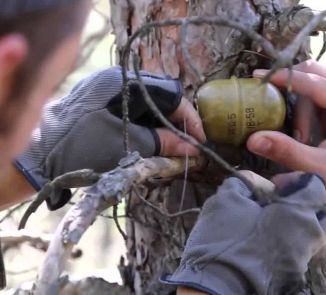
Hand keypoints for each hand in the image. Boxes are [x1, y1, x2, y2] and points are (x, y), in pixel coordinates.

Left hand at [15, 67, 205, 209]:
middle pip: (162, 99)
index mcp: (125, 82)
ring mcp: (109, 91)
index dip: (190, 120)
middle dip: (178, 125)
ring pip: (150, 107)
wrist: (39, 156)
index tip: (200, 142)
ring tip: (173, 150)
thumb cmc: (83, 149)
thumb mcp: (129, 147)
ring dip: (163, 128)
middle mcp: (119, 80)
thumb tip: (195, 150)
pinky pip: (135, 112)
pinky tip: (153, 144)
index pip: (172, 94)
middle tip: (188, 148)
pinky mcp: (102, 103)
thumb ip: (165, 144)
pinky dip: (148, 128)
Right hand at [162, 171, 325, 294]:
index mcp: (299, 213)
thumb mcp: (226, 199)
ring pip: (314, 237)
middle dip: (312, 207)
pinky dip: (288, 246)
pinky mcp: (294, 276)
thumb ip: (245, 183)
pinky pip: (300, 254)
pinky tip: (265, 246)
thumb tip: (255, 184)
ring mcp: (304, 260)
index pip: (316, 186)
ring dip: (299, 227)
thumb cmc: (223, 238)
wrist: (217, 286)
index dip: (295, 180)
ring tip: (272, 226)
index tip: (274, 185)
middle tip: (285, 206)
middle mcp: (310, 236)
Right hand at [246, 60, 325, 211]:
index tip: (259, 78)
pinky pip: (314, 99)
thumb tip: (252, 137)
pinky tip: (291, 125)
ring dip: (296, 103)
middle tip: (264, 93)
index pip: (317, 84)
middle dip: (290, 84)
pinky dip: (298, 107)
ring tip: (295, 136)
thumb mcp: (315, 170)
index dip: (287, 79)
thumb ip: (285, 151)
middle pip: (317, 75)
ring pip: (314, 85)